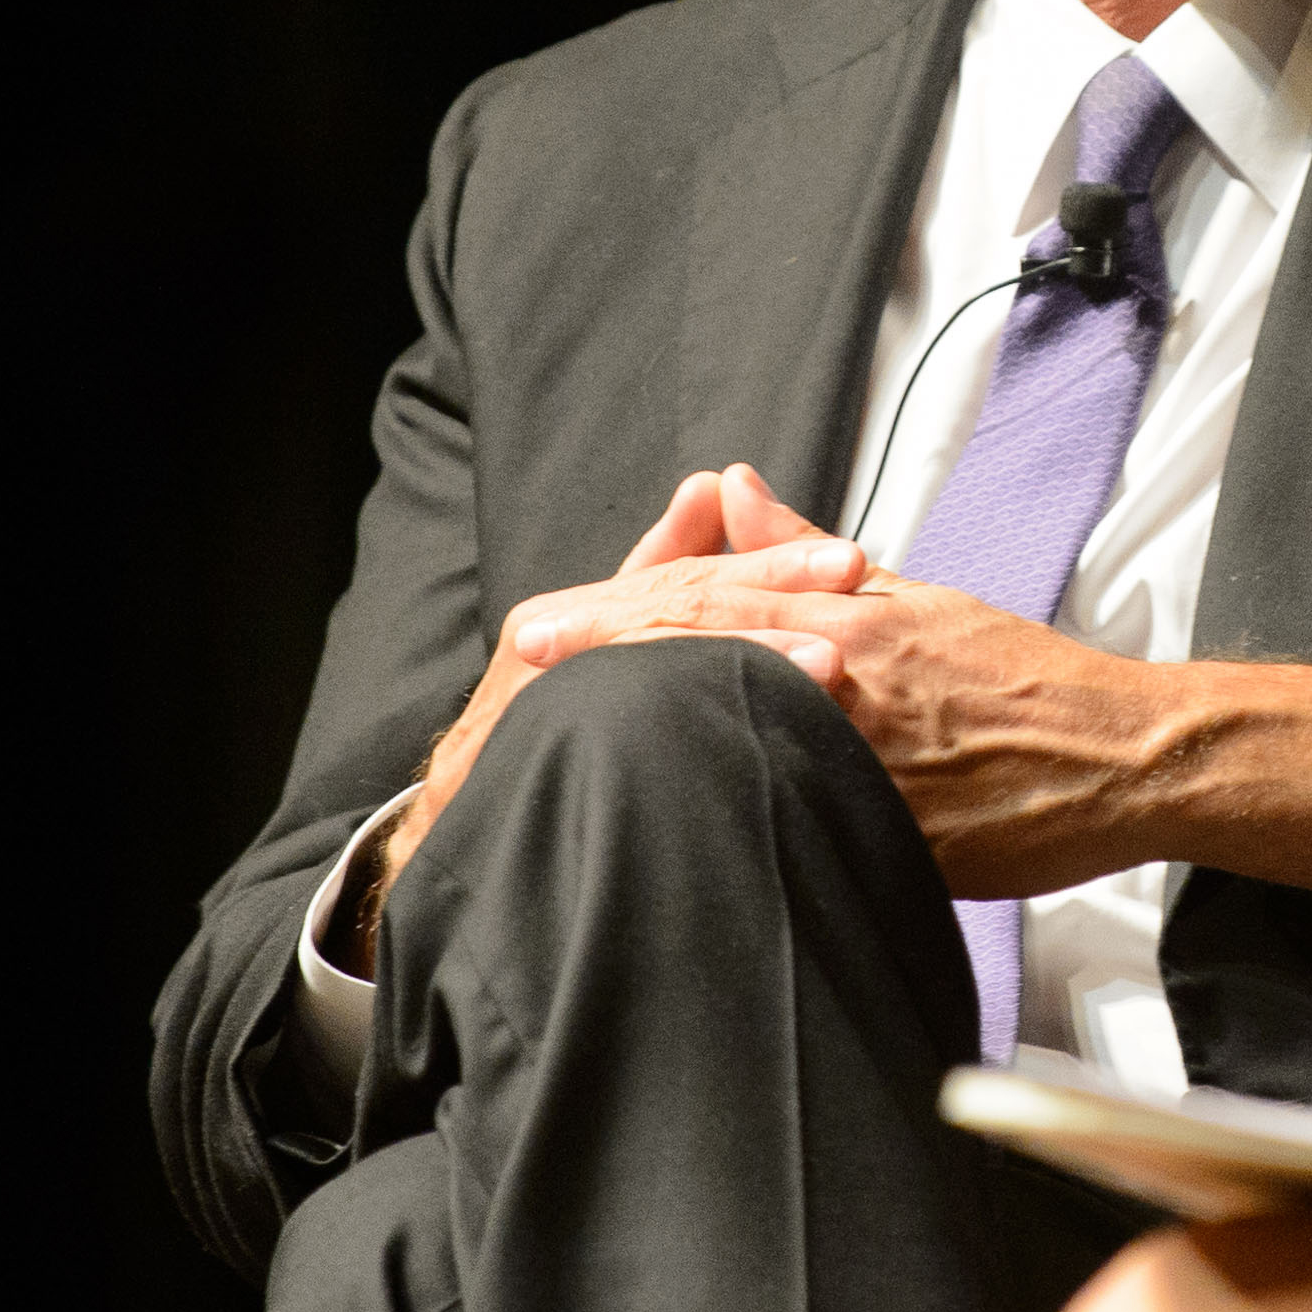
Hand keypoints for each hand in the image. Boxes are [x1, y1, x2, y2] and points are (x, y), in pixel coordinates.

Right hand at [377, 465, 869, 888]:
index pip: (692, 575)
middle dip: (770, 592)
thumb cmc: (542, 726)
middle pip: (679, 606)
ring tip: (826, 662)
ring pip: (656, 659)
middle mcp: (560, 638)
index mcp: (589, 611)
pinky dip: (687, 715)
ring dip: (744, 658)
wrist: (456, 825)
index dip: (772, 563)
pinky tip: (745, 724)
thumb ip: (661, 566)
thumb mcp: (607, 637)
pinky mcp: (540, 746)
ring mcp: (546, 694)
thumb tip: (715, 486)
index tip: (854, 562)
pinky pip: (625, 721)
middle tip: (850, 585)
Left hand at [498, 465, 1311, 899]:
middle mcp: (853, 666)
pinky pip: (808, 801)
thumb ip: (808, 549)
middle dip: (611, 652)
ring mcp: (875, 742)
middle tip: (522, 659)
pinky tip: (678, 805)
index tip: (540, 623)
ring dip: (655, 712)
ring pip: (748, 716)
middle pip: (713, 651)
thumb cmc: (1025, 680)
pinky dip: (739, 795)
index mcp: (850, 614)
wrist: (1125, 748)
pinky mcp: (901, 815)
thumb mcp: (916, 596)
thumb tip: (730, 489)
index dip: (619, 611)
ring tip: (564, 724)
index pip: (711, 602)